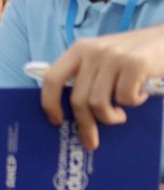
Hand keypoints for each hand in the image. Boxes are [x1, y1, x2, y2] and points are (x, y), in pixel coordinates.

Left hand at [41, 26, 163, 149]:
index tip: (57, 122)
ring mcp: (114, 56)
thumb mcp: (103, 58)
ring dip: (110, 117)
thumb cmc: (134, 55)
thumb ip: (87, 75)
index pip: (52, 79)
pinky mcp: (135, 64)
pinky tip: (140, 96)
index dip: (50, 104)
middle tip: (92, 140)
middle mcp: (93, 51)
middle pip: (78, 99)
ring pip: (98, 103)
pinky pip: (124, 98)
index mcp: (79, 49)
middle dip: (85, 125)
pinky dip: (133, 103)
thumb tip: (72, 112)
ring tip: (120, 115)